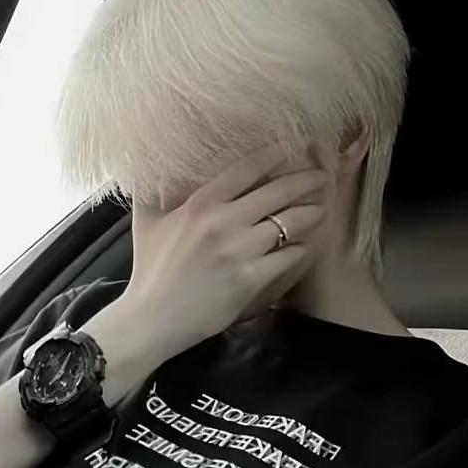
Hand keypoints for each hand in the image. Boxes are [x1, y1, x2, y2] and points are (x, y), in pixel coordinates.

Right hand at [119, 143, 327, 359]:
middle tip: (321, 178)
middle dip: (305, 181)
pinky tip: (305, 247)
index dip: (274, 155)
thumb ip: (154, 191)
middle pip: (277, 192)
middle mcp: (223, 222)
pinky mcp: (251, 279)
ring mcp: (240, 251)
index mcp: (200, 204)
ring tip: (321, 211)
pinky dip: (300, 250)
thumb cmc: (150, 270)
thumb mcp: (146, 223)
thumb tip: (157, 167)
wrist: (153, 318)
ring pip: (290, 223)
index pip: (246, 169)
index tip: (289, 149)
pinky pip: (288, 257)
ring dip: (311, 214)